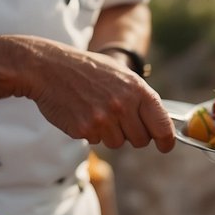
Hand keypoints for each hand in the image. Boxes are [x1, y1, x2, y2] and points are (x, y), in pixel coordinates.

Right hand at [19, 38, 175, 151]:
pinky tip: (82, 112)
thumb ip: (140, 97)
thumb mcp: (120, 74)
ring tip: (96, 110)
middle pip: (141, 140)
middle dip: (132, 134)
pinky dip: (91, 132)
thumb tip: (160, 122)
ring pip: (118, 143)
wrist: (47, 68)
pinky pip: (97, 141)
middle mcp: (123, 105)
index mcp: (137, 89)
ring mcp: (103, 119)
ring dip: (109, 133)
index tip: (165, 146)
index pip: (162, 125)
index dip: (166, 140)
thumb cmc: (86, 69)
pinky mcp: (84, 129)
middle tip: (117, 118)